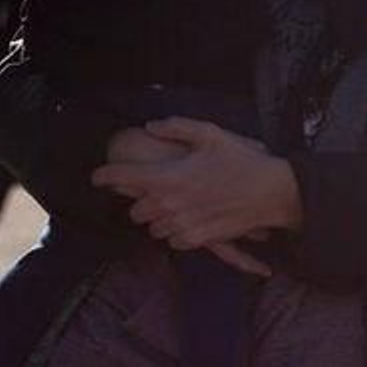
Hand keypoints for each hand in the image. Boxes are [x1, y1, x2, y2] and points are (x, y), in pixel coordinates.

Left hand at [91, 117, 302, 268]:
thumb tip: (150, 127)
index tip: (96, 177)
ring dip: (157, 216)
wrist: (270, 193)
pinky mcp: (197, 239)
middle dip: (139, 199)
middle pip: (134, 209)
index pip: (123, 178)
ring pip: (152, 227)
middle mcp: (170, 204)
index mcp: (168, 177)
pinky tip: (187, 217)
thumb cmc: (241, 161)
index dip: (104, 176)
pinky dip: (174, 230)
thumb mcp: (210, 134)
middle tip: (153, 188)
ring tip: (174, 203)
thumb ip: (176, 128)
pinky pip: (171, 239)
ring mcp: (182, 225)